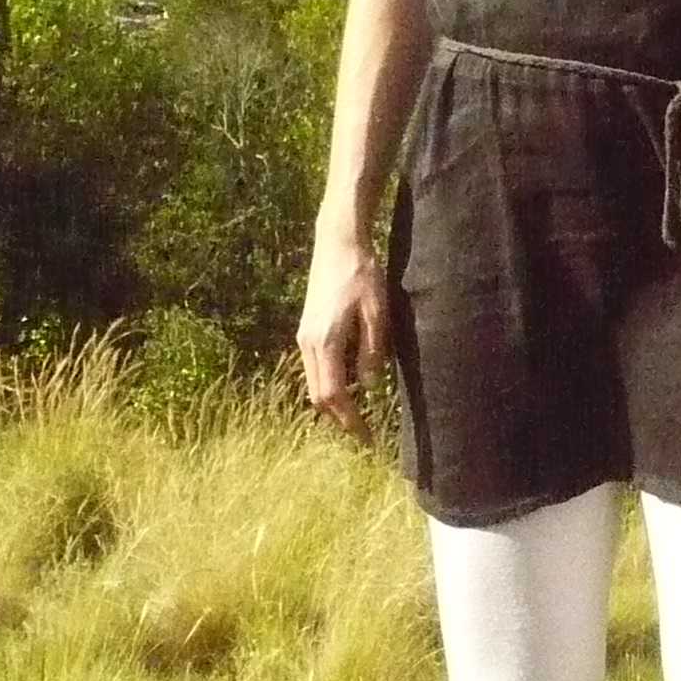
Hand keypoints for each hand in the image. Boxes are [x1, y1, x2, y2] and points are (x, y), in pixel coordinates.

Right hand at [297, 228, 390, 442]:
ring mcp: (304, 335)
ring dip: (334, 401)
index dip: (350, 420)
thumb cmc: (362, 273)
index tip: (366, 437)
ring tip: (358, 411)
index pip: (334, 395)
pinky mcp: (306, 328)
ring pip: (314, 382)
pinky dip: (329, 382)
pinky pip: (315, 367)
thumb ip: (372, 350)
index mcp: (325, 341)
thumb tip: (369, 386)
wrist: (337, 242)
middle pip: (318, 395)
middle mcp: (308, 343)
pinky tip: (349, 382)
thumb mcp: (376, 312)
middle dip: (340, 417)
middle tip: (363, 432)